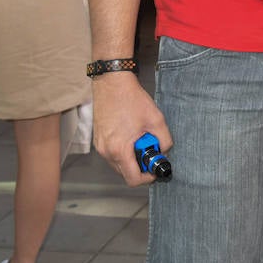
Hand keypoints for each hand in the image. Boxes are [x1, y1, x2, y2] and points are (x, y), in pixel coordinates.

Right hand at [91, 72, 171, 186]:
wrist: (112, 83)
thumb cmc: (131, 99)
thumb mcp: (156, 119)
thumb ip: (164, 140)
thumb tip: (164, 151)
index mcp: (119, 150)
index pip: (133, 179)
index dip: (147, 177)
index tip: (155, 169)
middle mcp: (106, 152)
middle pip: (125, 172)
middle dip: (140, 165)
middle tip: (150, 150)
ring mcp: (100, 146)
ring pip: (118, 163)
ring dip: (131, 157)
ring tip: (140, 138)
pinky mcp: (98, 139)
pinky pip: (112, 153)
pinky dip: (123, 150)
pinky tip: (131, 134)